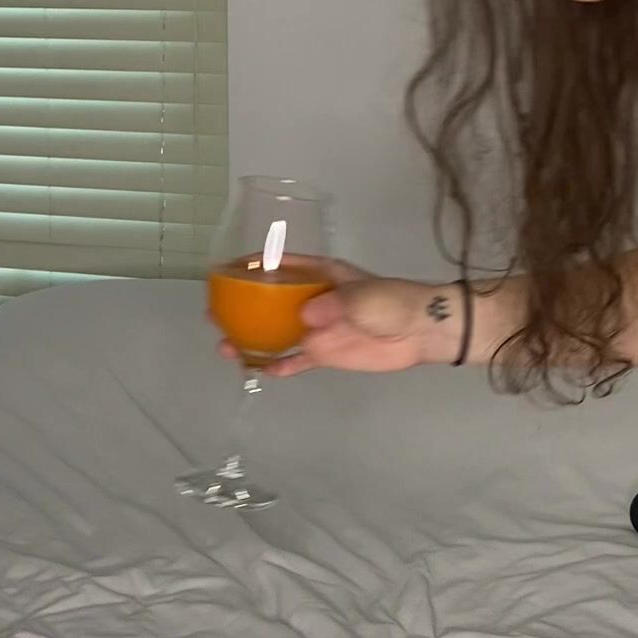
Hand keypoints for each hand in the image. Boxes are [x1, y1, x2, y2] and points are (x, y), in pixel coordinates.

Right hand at [213, 263, 459, 376]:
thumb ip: (335, 306)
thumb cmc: (395, 304)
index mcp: (321, 276)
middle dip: (242, 307)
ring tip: (226, 347)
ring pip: (277, 333)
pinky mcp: (327, 354)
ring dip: (253, 340)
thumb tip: (304, 317)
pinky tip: (259, 371)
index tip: (225, 269)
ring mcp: (318, 328)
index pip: (281, 266)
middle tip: (214, 315)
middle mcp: (314, 300)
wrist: (423, 332)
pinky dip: (279, 365)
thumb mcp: (365, 298)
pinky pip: (297, 360)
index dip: (253, 265)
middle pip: (270, 302)